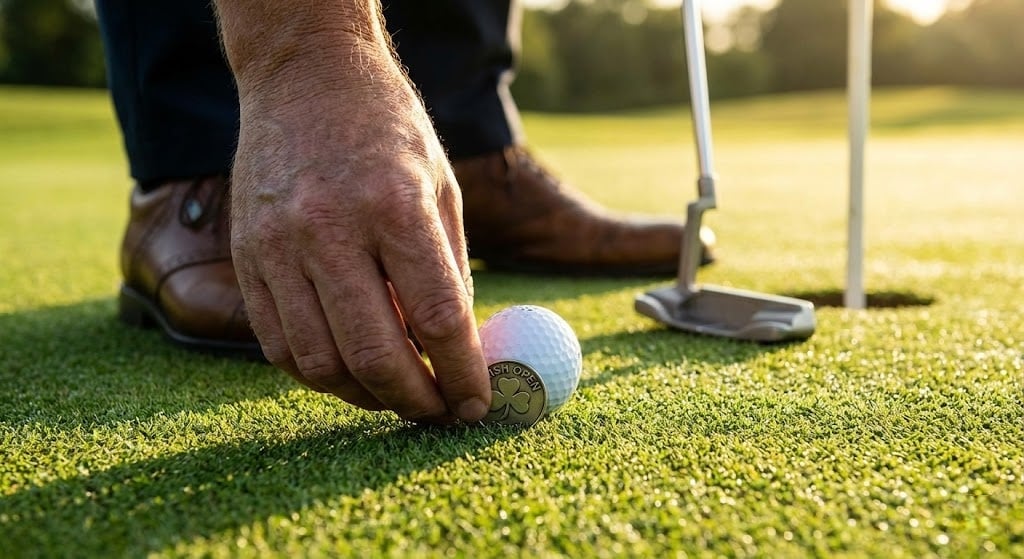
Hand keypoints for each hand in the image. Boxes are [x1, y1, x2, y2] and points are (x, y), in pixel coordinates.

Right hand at [227, 44, 489, 422]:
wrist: (304, 77)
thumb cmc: (387, 131)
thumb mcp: (442, 187)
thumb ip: (448, 271)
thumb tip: (460, 351)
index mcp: (393, 206)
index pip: (437, 318)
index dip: (463, 375)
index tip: (478, 403)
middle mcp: (328, 229)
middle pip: (375, 354)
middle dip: (416, 402)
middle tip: (439, 411)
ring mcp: (278, 247)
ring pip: (320, 363)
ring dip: (365, 397)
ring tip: (396, 394)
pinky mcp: (246, 259)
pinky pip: (278, 346)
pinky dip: (319, 375)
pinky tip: (349, 371)